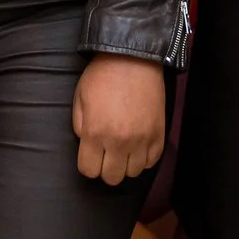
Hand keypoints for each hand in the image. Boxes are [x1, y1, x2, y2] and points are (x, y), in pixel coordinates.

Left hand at [73, 54, 167, 185]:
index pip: (88, 171)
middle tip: (105, 154)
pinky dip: (143, 158)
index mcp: (95, 133)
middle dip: (105, 168)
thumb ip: (80, 127)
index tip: (90, 155)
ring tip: (122, 148)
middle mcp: (119, 142)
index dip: (87, 165)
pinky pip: (152, 162)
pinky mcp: (159, 135)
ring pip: (133, 173)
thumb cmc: (102, 76)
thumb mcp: (79, 99)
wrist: (133, 60)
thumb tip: (86, 145)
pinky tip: (137, 145)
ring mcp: (142, 140)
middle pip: (111, 178)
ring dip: (125, 164)